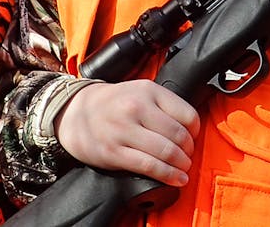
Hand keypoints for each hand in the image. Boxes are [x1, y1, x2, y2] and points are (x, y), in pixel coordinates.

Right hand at [55, 79, 199, 186]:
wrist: (74, 113)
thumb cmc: (111, 104)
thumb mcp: (138, 91)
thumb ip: (163, 104)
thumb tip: (190, 129)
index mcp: (148, 91)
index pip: (187, 114)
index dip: (195, 132)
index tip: (193, 139)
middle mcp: (136, 108)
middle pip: (179, 136)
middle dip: (188, 151)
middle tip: (187, 157)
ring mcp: (124, 130)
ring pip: (166, 152)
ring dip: (181, 165)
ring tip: (183, 169)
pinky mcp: (114, 152)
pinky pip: (149, 166)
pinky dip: (168, 175)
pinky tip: (176, 178)